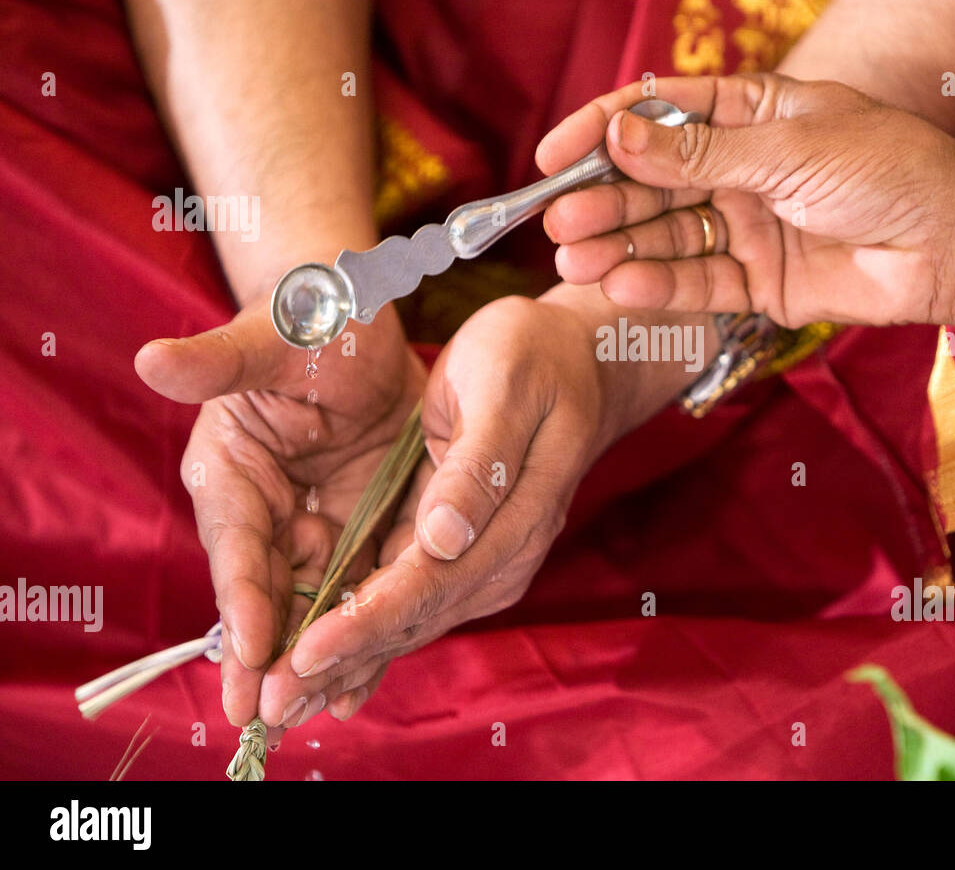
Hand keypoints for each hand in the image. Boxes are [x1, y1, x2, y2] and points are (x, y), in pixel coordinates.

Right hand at [135, 301, 425, 737]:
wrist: (363, 325)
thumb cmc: (311, 320)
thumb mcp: (273, 339)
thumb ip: (220, 362)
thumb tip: (152, 361)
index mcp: (232, 472)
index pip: (238, 546)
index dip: (245, 598)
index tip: (253, 649)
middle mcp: (266, 510)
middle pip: (269, 592)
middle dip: (271, 654)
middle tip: (272, 715)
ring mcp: (313, 523)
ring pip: (313, 603)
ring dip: (315, 657)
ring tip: (319, 713)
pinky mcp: (358, 528)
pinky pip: (357, 588)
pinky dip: (360, 633)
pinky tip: (363, 682)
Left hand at [258, 294, 611, 721]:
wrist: (575, 364)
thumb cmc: (533, 358)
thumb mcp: (504, 386)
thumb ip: (479, 466)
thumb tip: (443, 541)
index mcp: (519, 511)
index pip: (435, 579)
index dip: (370, 618)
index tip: (309, 647)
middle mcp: (510, 552)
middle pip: (422, 616)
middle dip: (348, 657)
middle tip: (275, 699)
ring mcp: (494, 560)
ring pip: (417, 621)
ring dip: (354, 660)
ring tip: (286, 698)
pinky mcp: (472, 556)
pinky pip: (418, 603)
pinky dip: (370, 635)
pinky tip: (327, 662)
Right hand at [538, 72, 954, 327]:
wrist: (949, 243)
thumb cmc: (883, 169)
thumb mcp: (786, 147)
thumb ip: (699, 152)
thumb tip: (619, 136)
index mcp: (752, 115)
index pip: (660, 115)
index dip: (603, 131)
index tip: (554, 155)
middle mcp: (743, 169)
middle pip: (655, 182)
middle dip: (605, 201)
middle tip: (557, 220)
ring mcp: (749, 227)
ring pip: (669, 237)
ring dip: (620, 247)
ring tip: (573, 259)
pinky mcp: (760, 283)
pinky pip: (699, 283)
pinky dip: (660, 287)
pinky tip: (622, 287)